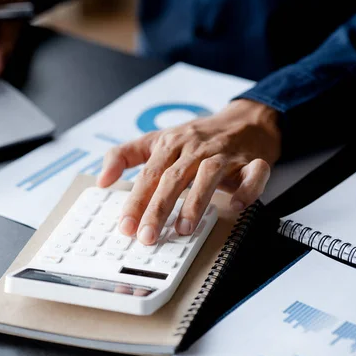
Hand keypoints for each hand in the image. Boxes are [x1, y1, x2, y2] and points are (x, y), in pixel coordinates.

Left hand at [97, 99, 281, 244]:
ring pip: (209, 176)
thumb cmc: (196, 136)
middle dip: (158, 209)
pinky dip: (246, 191)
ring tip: (183, 229)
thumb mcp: (157, 140)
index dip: (136, 201)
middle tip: (147, 236)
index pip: (149, 175)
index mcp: (171, 144)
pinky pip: (253, 175)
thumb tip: (101, 180)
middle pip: (174, 178)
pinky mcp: (253, 161)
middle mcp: (196, 149)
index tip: (126, 226)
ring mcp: (225, 154)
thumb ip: (125, 156)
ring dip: (196, 203)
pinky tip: (235, 207)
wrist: (244, 119)